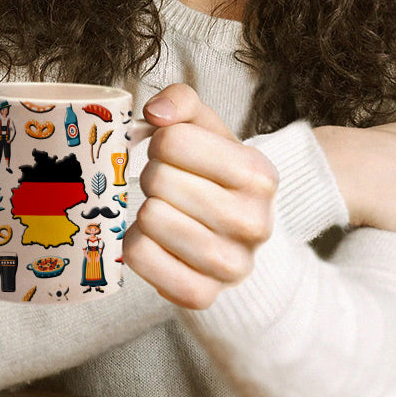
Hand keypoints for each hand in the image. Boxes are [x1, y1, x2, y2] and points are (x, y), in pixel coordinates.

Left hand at [122, 84, 277, 309]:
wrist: (235, 238)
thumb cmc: (212, 175)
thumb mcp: (206, 129)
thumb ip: (182, 101)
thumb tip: (155, 112)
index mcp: (259, 174)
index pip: (172, 140)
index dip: (161, 143)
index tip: (174, 154)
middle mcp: (254, 222)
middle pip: (157, 180)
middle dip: (153, 177)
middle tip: (169, 187)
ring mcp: (231, 266)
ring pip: (149, 219)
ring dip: (145, 210)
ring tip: (166, 212)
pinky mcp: (202, 295)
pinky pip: (139, 257)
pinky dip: (136, 244)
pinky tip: (157, 241)